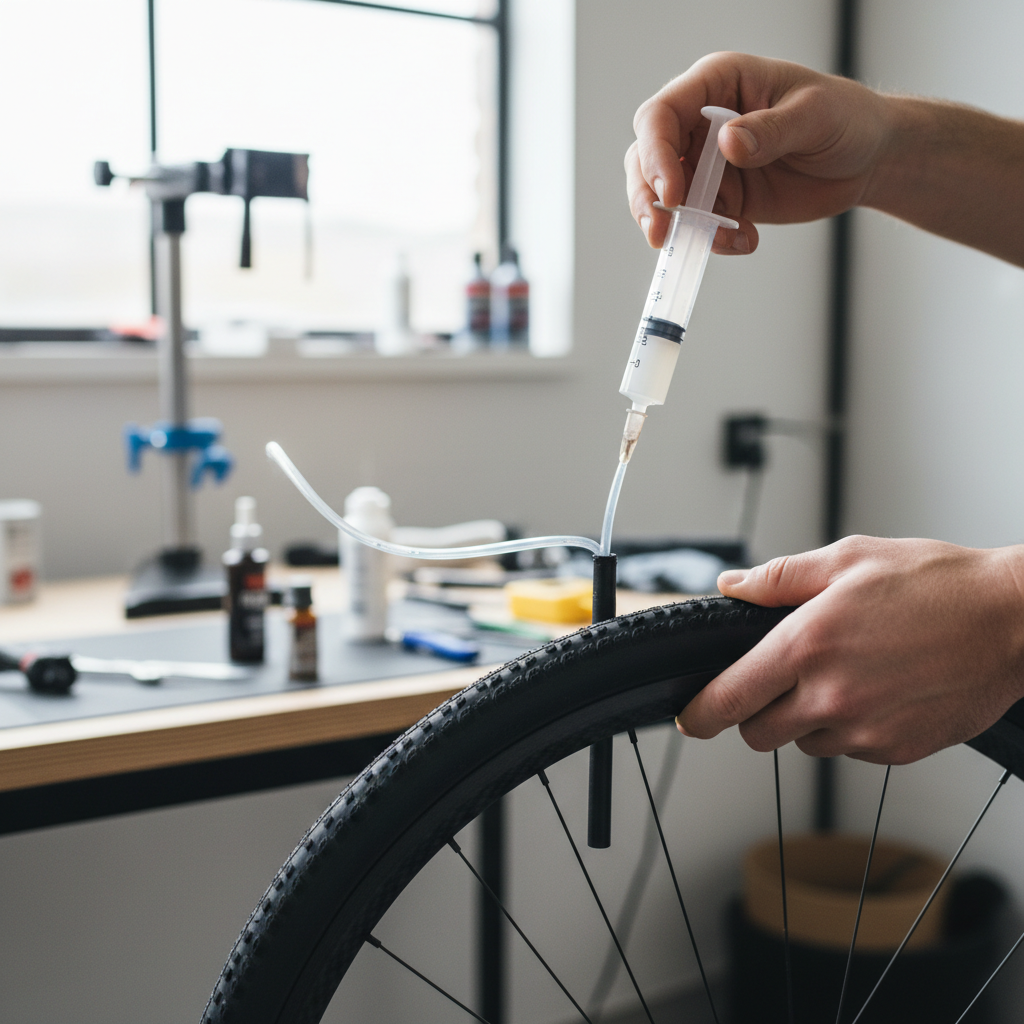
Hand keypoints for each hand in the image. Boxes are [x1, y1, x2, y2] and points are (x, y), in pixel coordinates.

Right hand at [625, 52, 890, 253]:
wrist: (867, 159)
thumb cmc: (846, 118)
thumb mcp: (816, 115)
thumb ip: (771, 129)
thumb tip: (727, 142)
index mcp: (717, 85)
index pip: (661, 115)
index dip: (656, 153)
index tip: (672, 194)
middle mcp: (702, 123)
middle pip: (646, 158)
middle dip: (646, 197)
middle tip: (660, 232)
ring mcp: (707, 164)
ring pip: (660, 195)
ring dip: (669, 225)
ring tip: (691, 244)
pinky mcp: (721, 199)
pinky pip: (698, 224)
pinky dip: (711, 240)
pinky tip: (745, 241)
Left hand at [676, 536, 1023, 763]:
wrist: (1014, 622)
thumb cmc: (936, 584)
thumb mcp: (848, 559)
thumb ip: (778, 579)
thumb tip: (731, 587)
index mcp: (807, 644)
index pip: (729, 698)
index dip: (699, 713)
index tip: (689, 717)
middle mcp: (830, 695)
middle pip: (757, 733)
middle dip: (755, 712)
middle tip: (779, 681)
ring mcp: (865, 731)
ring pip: (803, 743)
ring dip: (806, 719)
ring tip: (844, 674)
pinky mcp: (896, 751)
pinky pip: (848, 751)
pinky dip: (848, 729)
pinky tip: (876, 691)